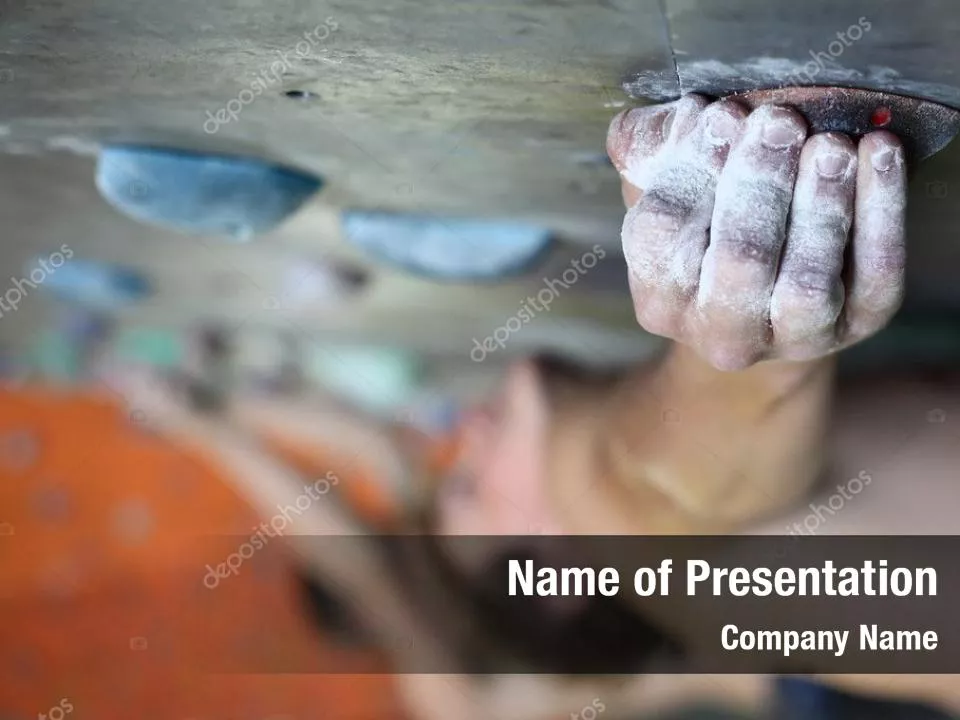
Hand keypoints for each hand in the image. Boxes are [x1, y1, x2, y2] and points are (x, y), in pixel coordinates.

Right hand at [607, 94, 907, 370]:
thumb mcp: (671, 188)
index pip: (664, 232)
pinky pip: (876, 275)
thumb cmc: (710, 229)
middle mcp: (720, 334)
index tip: (718, 113)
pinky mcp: (856, 326)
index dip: (692, 167)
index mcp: (660, 302)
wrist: (767, 302)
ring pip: (807, 282)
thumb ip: (655, 149)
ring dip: (821, 203)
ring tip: (829, 144)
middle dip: (761, 183)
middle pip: (739, 260)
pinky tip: (878, 152)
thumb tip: (686, 116)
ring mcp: (791, 338)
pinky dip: (881, 210)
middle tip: (779, 122)